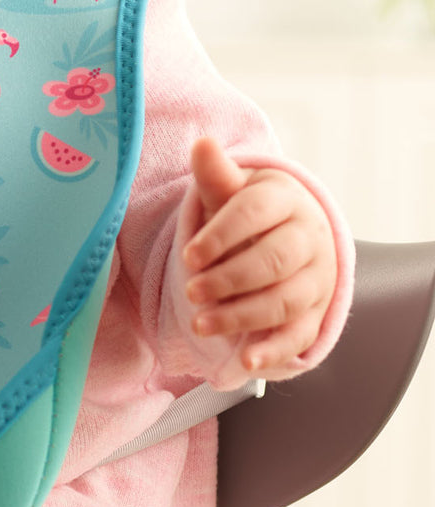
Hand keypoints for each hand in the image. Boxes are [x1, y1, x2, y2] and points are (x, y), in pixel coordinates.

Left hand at [182, 136, 335, 377]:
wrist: (288, 233)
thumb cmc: (249, 211)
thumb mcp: (231, 190)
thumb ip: (216, 173)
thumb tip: (202, 144)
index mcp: (286, 201)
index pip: (256, 214)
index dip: (222, 235)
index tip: (188, 255)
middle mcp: (309, 239)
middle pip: (273, 261)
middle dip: (229, 279)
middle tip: (190, 291)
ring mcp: (317, 279)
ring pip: (284, 300)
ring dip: (242, 315)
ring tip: (199, 324)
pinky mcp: (316, 313)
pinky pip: (300, 335)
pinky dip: (274, 350)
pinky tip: (246, 361)